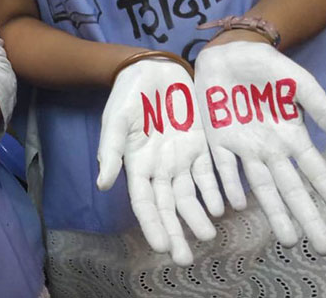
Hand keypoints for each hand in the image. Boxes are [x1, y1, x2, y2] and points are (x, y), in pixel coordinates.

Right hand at [97, 59, 223, 265]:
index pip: (144, 202)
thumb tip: (103, 185)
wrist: (152, 68)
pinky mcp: (199, 144)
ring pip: (190, 194)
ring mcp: (181, 157)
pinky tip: (223, 206)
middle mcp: (159, 167)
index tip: (162, 247)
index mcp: (136, 164)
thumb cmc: (128, 94)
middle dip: (177, 231)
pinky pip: (209, 172)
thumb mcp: (115, 119)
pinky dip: (215, 190)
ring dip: (198, 215)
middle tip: (186, 257)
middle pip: (168, 205)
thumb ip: (111, 151)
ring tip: (209, 235)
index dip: (152, 224)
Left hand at [195, 41, 325, 253]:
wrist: (228, 53)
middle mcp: (269, 148)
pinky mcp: (216, 140)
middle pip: (291, 189)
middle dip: (308, 218)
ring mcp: (242, 147)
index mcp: (291, 135)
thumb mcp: (298, 83)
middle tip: (325, 248)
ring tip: (289, 239)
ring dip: (274, 212)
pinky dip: (227, 186)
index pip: (316, 174)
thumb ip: (322, 108)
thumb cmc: (265, 66)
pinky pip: (221, 168)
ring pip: (261, 187)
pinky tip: (233, 207)